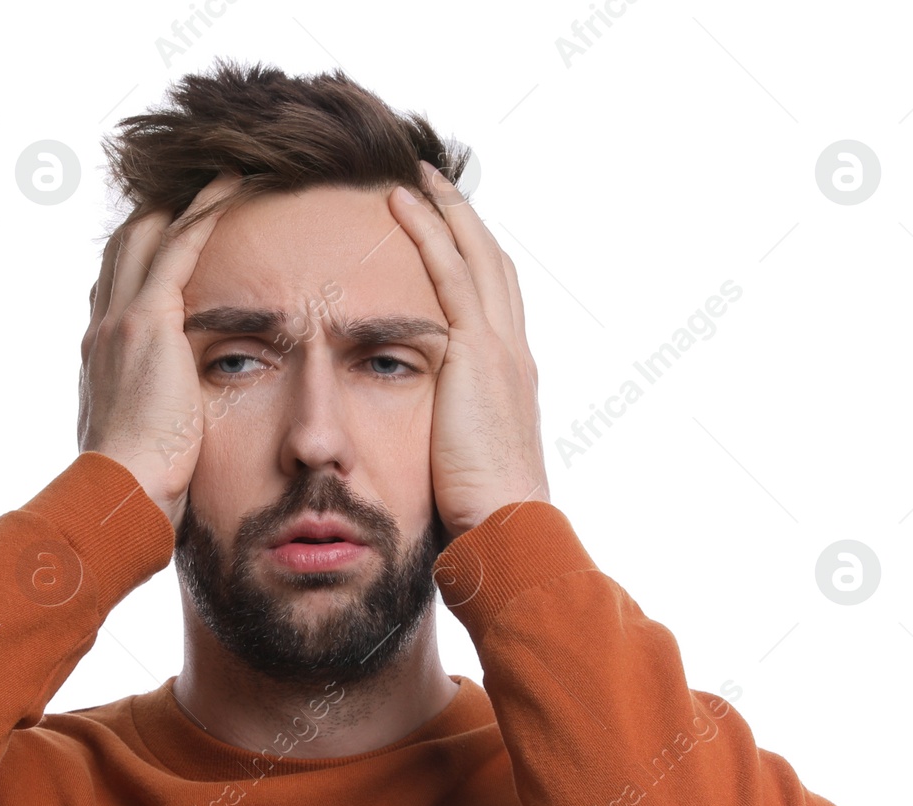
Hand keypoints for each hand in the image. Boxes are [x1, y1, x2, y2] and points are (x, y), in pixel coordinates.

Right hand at [79, 171, 241, 530]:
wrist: (119, 490)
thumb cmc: (134, 486)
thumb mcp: (137, 446)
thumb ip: (150, 424)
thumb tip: (168, 436)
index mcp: (99, 357)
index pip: (116, 288)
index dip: (138, 254)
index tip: (163, 233)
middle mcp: (103, 327)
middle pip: (126, 248)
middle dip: (156, 212)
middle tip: (191, 182)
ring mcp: (122, 319)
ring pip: (151, 235)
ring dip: (184, 200)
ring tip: (221, 172)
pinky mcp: (150, 320)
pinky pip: (180, 247)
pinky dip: (204, 211)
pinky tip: (231, 186)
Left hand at [387, 162, 548, 536]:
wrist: (505, 525)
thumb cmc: (482, 513)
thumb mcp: (465, 464)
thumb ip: (450, 438)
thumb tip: (427, 446)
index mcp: (511, 378)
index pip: (495, 301)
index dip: (474, 259)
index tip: (450, 231)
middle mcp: (512, 353)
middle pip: (491, 263)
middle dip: (464, 218)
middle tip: (432, 179)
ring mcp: (499, 348)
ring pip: (473, 254)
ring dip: (444, 208)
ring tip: (413, 174)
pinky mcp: (476, 352)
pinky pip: (448, 272)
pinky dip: (427, 230)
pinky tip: (399, 203)